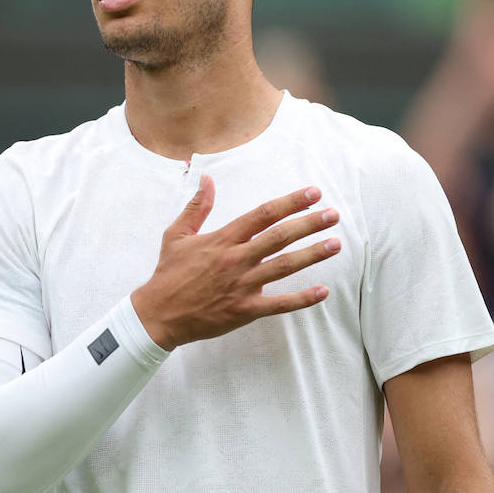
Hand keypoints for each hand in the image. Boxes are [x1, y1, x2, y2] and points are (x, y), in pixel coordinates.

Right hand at [131, 177, 339, 350]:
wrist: (158, 314)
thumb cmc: (168, 273)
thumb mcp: (177, 234)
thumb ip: (197, 206)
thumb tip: (206, 178)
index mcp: (223, 239)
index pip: (263, 214)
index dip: (290, 202)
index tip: (313, 193)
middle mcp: (236, 259)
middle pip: (280, 237)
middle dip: (309, 224)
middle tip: (333, 214)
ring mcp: (242, 285)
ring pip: (284, 266)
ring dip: (312, 254)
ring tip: (335, 244)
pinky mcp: (244, 310)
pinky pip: (278, 304)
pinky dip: (302, 299)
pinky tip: (323, 291)